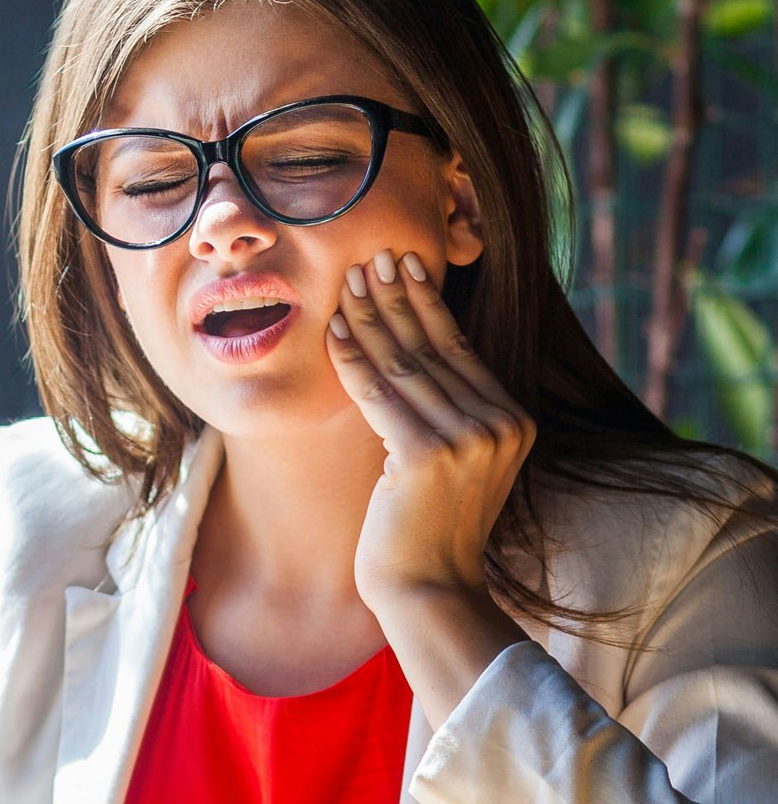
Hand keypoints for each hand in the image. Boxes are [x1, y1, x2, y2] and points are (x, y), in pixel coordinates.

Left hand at [325, 249, 535, 611]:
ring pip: (404, 363)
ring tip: (349, 282)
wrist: (431, 590)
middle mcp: (499, 423)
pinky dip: (353, 359)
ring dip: (370, 318)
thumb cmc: (431, 525)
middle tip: (373, 256)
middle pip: (432, 346)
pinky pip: (379, 393)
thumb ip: (451, 408)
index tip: (404, 265)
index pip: (459, 347)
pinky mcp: (428, 455)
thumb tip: (412, 346)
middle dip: (397, 297)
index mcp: (513, 419)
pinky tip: (334, 329)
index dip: (427, 303)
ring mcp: (468, 439)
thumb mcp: (456, 458)